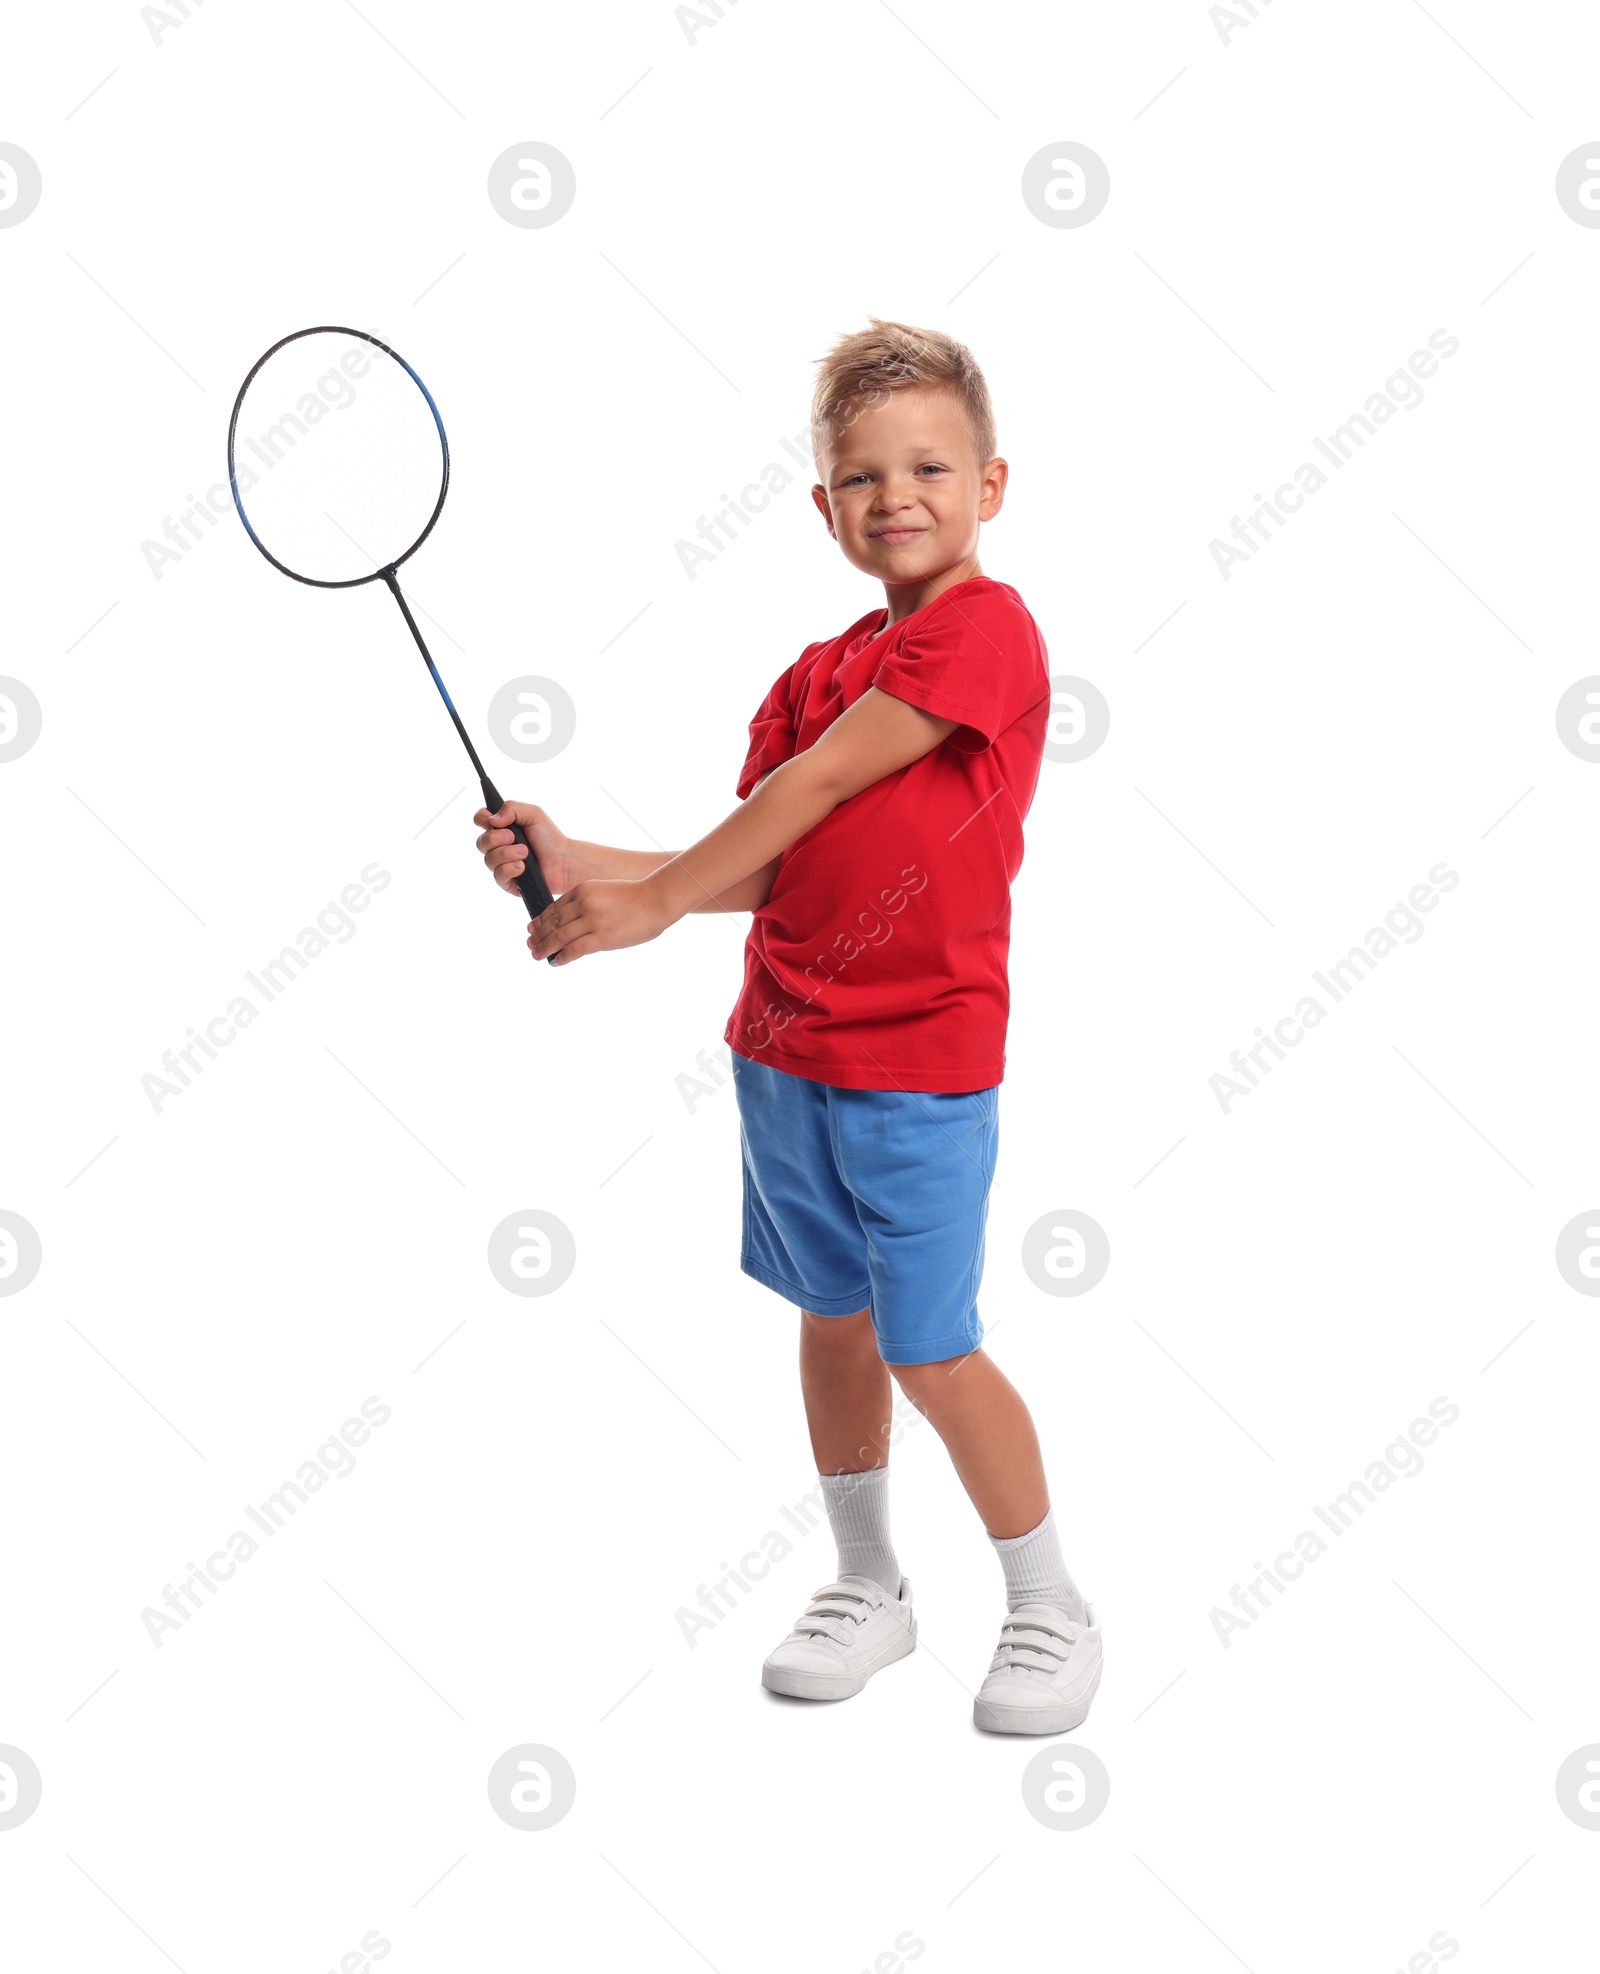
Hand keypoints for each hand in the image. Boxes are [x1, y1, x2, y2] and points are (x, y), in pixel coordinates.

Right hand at [473, 801, 575, 897]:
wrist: (564, 861)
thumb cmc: (549, 838)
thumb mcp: (533, 814)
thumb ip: (511, 808)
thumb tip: (492, 819)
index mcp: (502, 828)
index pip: (480, 820)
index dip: (481, 819)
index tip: (489, 821)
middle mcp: (499, 846)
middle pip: (481, 842)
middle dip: (496, 839)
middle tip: (513, 837)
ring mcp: (502, 864)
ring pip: (489, 860)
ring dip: (507, 854)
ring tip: (525, 853)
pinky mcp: (507, 881)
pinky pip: (498, 876)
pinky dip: (510, 869)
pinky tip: (523, 867)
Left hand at [528, 877, 670, 965]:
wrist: (656, 899)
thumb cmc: (636, 897)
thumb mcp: (604, 892)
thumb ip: (587, 905)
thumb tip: (574, 927)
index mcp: (583, 890)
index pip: (554, 907)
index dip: (540, 920)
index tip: (533, 929)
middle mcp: (583, 903)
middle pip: (553, 921)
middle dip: (538, 935)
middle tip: (530, 944)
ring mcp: (592, 920)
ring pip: (559, 936)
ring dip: (545, 947)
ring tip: (537, 955)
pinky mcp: (602, 937)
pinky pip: (575, 949)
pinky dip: (563, 956)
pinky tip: (556, 962)